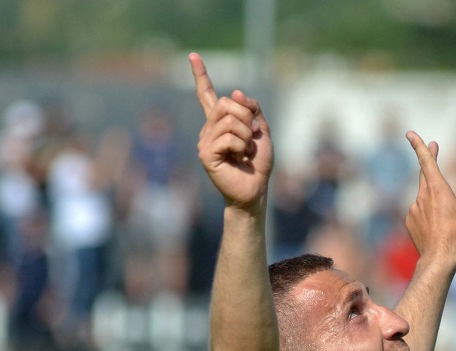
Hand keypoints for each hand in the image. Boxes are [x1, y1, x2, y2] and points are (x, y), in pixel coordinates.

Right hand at [191, 53, 273, 211]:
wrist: (255, 189)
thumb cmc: (257, 163)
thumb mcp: (261, 130)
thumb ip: (252, 109)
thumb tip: (235, 93)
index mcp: (220, 123)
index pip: (207, 95)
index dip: (201, 75)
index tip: (193, 56)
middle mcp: (208, 129)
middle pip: (225, 103)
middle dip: (246, 117)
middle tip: (251, 137)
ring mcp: (205, 141)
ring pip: (230, 120)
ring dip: (247, 135)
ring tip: (246, 152)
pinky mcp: (206, 154)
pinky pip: (229, 137)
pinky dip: (242, 146)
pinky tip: (240, 158)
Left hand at [404, 130, 455, 263]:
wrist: (439, 258)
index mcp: (438, 189)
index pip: (426, 161)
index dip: (419, 146)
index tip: (410, 134)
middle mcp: (422, 196)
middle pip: (424, 173)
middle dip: (429, 159)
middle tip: (434, 147)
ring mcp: (414, 208)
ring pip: (425, 196)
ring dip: (435, 199)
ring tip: (448, 219)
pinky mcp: (410, 220)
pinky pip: (420, 211)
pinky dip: (429, 214)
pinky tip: (438, 228)